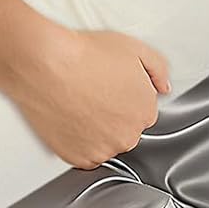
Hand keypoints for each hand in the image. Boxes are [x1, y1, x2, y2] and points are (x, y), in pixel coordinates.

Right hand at [6, 22, 172, 170]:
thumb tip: (163, 87)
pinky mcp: (77, 159)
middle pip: (124, 130)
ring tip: (78, 103)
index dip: (124, 97)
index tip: (109, 87)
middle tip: (92, 93)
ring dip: (95, 131)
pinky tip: (69, 117)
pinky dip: (77, 142)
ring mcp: (102, 150)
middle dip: (111, 115)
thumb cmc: (83, 55)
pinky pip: (83, 155)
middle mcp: (128, 135)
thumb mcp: (134, 48)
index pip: (141, 111)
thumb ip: (158, 69)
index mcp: (145, 111)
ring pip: (104, 144)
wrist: (45, 64)